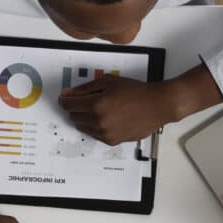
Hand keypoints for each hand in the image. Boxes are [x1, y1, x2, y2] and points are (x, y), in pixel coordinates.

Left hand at [58, 75, 173, 145]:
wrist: (157, 106)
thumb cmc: (135, 91)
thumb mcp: (109, 82)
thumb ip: (85, 88)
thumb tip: (68, 94)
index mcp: (96, 105)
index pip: (68, 105)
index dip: (65, 99)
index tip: (66, 97)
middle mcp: (98, 122)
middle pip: (73, 116)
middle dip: (76, 107)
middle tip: (86, 100)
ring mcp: (105, 133)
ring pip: (82, 126)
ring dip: (85, 117)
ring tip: (99, 108)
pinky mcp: (111, 141)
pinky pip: (94, 134)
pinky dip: (95, 126)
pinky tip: (107, 117)